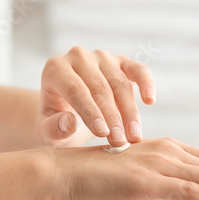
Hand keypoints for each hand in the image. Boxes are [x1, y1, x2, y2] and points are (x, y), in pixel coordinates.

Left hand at [37, 46, 155, 147]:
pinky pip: (138, 70)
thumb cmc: (57, 121)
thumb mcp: (48, 131)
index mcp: (55, 69)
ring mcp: (101, 57)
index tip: (102, 134)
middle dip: (112, 117)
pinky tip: (150, 100)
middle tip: (120, 142)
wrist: (68, 110)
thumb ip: (54, 128)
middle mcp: (78, 57)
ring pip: (120, 83)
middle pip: (100, 87)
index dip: (90, 112)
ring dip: (129, 111)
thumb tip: (70, 121)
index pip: (75, 89)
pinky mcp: (121, 62)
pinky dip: (146, 83)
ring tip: (134, 136)